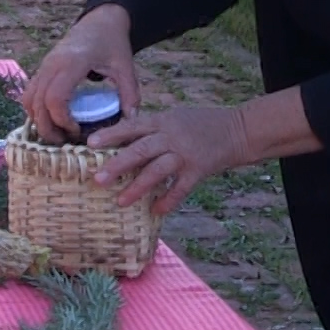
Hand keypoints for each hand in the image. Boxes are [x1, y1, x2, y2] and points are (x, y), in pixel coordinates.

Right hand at [23, 4, 141, 144]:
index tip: (78, 130)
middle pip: (38, 103)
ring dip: (39, 120)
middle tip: (64, 141)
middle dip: (47, 127)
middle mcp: (52, 64)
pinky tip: (52, 119)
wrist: (101, 20)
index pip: (55, 98)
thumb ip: (130, 94)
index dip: (62, 121)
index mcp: (72, 63)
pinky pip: (30, 93)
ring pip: (29, 99)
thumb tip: (131, 120)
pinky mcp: (42, 68)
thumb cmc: (113, 43)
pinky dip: (35, 109)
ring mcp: (44, 65)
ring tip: (57, 133)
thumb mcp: (125, 67)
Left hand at [89, 107, 249, 214]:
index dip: (111, 135)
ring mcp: (185, 154)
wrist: (239, 129)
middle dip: (117, 164)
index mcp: (163, 121)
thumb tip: (124, 141)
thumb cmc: (203, 123)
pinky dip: (168, 200)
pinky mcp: (199, 170)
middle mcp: (172, 136)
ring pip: (157, 170)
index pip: (132, 126)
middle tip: (97, 178)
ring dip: (138, 187)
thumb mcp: (175, 117)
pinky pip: (180, 188)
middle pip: (140, 149)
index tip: (90, 144)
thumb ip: (153, 128)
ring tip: (120, 201)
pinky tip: (155, 211)